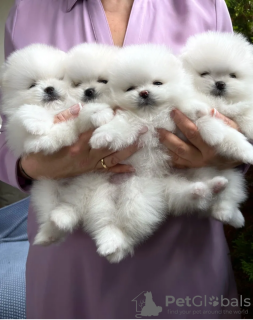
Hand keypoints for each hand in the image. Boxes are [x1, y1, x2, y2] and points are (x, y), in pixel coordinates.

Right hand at [20, 104, 144, 178]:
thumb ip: (65, 119)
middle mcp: (86, 155)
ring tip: (141, 142)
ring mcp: (89, 164)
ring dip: (128, 151)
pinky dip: (119, 170)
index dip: (110, 121)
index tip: (120, 112)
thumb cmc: (44, 149)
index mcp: (77, 144)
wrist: (38, 169)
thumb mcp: (51, 131)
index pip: (97, 130)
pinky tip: (131, 169)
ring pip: (113, 158)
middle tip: (142, 128)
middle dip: (127, 137)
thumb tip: (80, 108)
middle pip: (110, 145)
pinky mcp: (89, 170)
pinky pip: (106, 170)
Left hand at [158, 109, 241, 169]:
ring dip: (164, 147)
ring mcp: (196, 164)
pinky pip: (177, 164)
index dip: (181, 122)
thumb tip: (209, 111)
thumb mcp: (232, 129)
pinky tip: (160, 149)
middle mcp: (202, 157)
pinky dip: (168, 157)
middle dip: (167, 136)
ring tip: (156, 137)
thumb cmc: (233, 140)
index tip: (173, 112)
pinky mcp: (192, 168)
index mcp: (212, 146)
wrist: (236, 159)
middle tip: (158, 127)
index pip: (193, 132)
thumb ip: (221, 120)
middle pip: (180, 147)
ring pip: (176, 157)